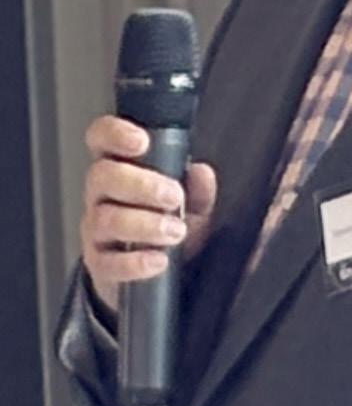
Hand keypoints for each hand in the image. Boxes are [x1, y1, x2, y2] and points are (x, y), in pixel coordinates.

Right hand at [80, 114, 216, 314]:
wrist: (155, 272)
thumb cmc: (167, 223)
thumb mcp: (191, 204)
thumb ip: (198, 189)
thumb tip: (201, 173)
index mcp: (120, 168)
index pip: (102, 138)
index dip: (114, 133)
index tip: (142, 141)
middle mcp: (101, 195)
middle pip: (102, 176)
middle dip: (140, 184)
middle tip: (173, 197)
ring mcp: (96, 229)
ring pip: (105, 219)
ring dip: (144, 224)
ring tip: (175, 231)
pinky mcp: (99, 263)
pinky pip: (107, 262)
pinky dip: (134, 263)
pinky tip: (158, 260)